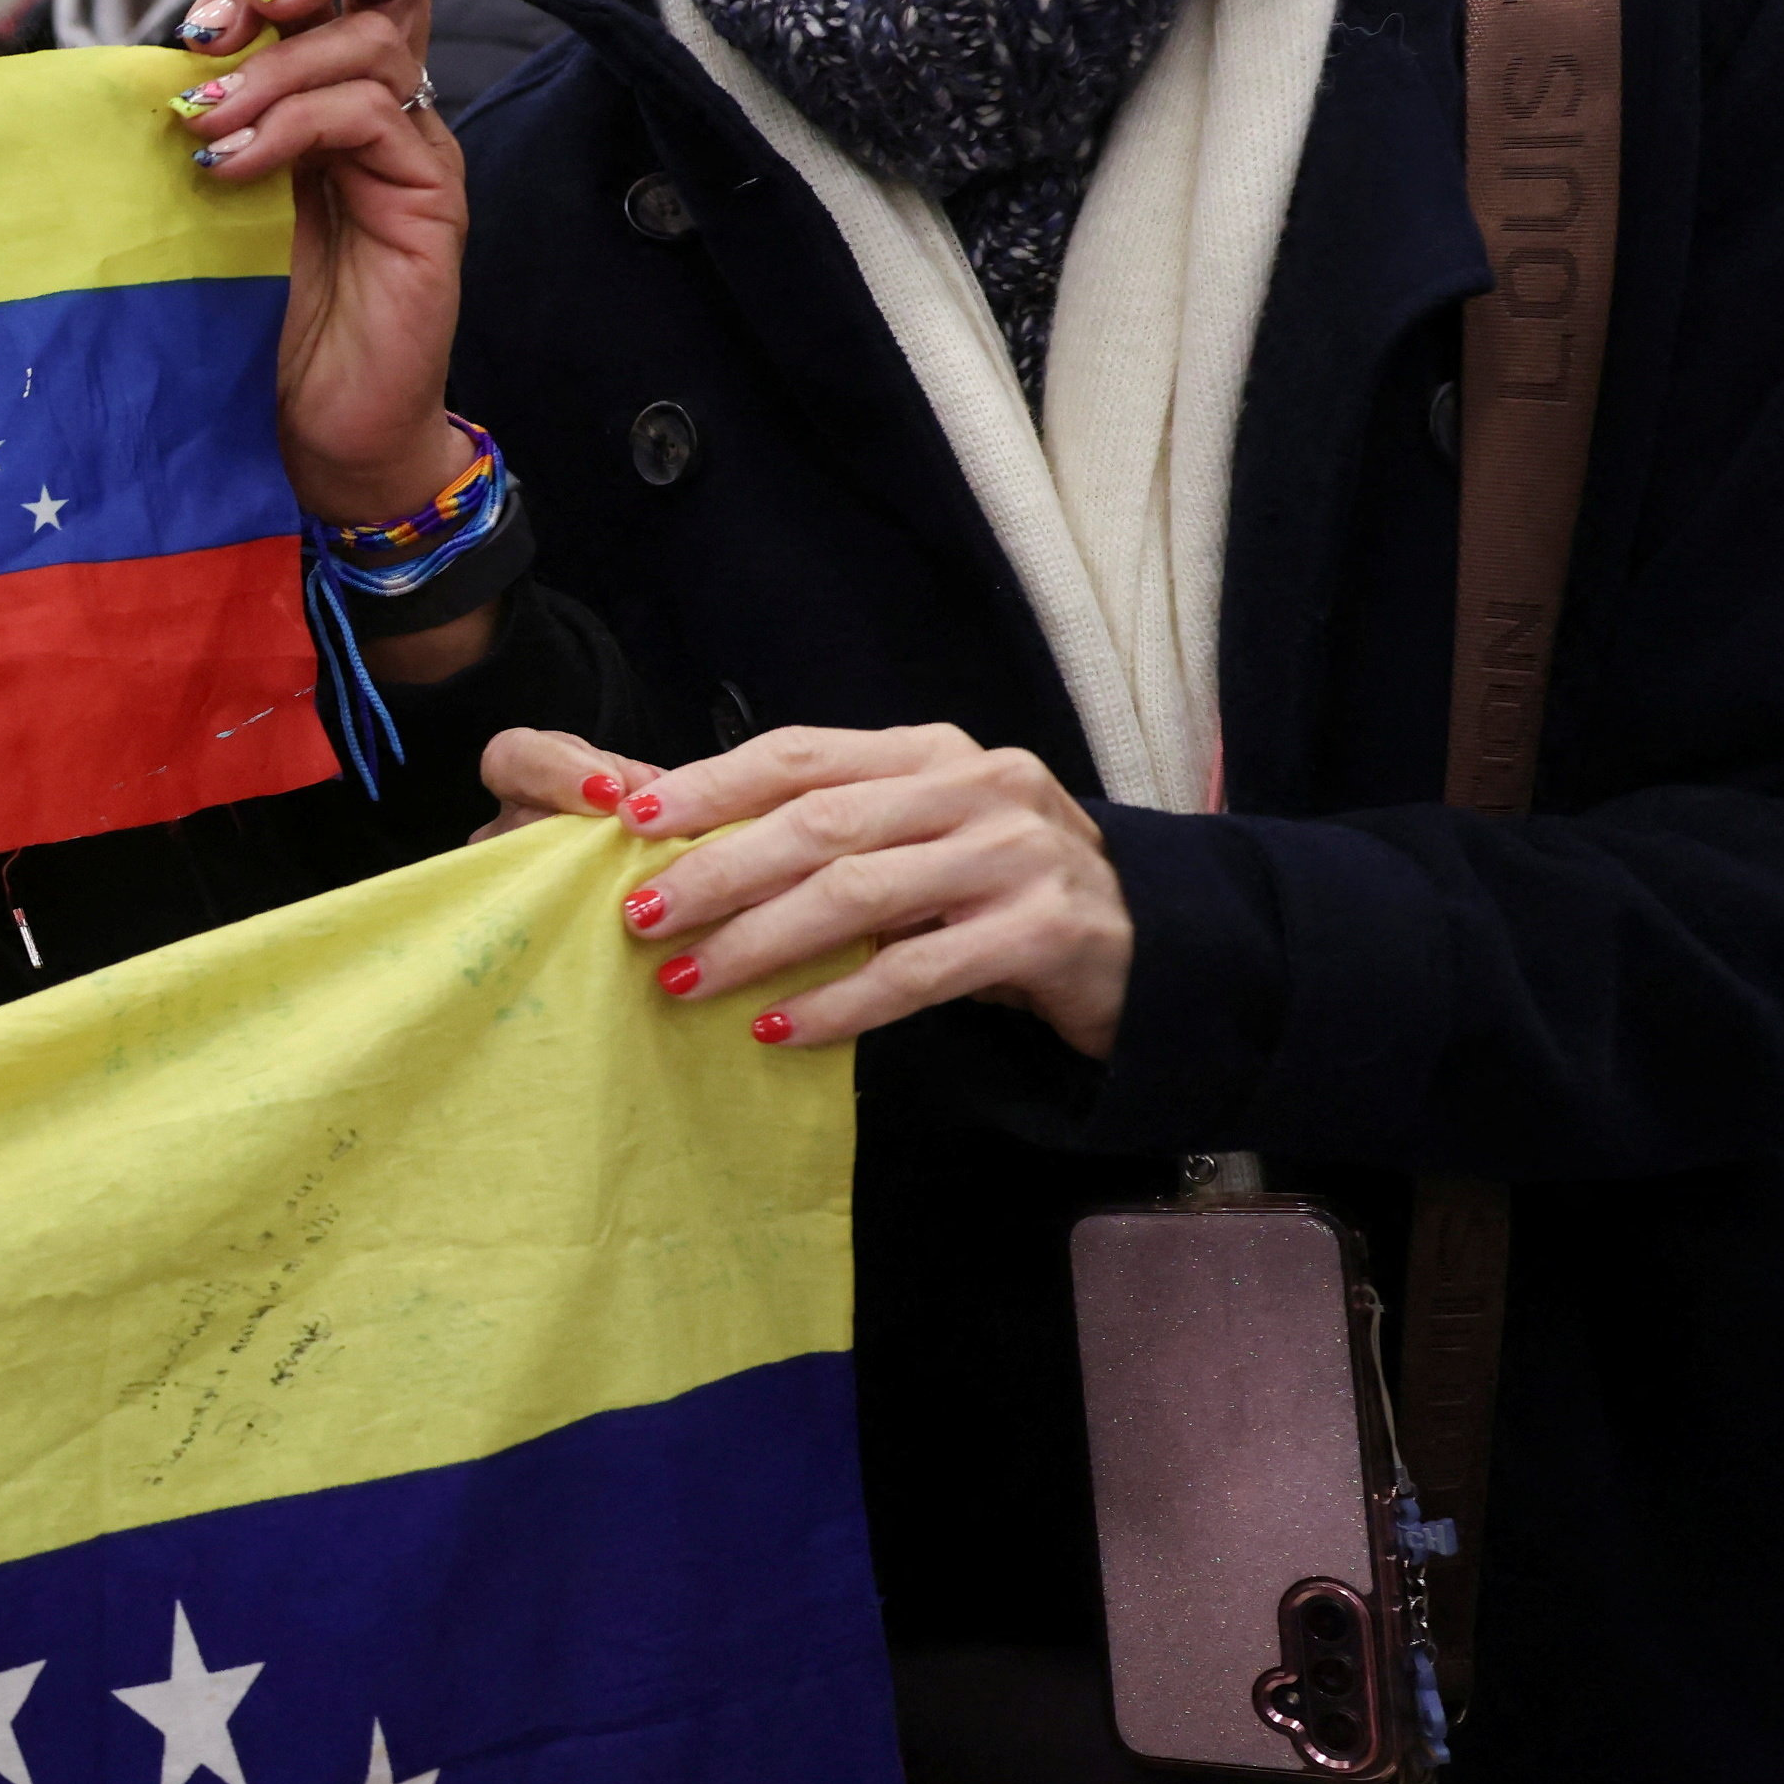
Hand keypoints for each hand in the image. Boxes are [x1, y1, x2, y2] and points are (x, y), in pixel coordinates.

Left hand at [172, 0, 471, 529]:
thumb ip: (195, 127)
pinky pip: (373, 115)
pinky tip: (235, 169)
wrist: (313, 431)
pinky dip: (294, 125)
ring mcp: (412, 149)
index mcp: (330, 92)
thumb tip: (122, 67)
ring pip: (369, 43)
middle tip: (220, 28)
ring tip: (204, 125)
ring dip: (270, 70)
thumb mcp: (203, 203)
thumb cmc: (251, 321)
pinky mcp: (431, 197)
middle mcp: (385, 106)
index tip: (193, 28)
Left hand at [481, 721, 1135, 1058]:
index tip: (633, 820)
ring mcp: (1017, 856)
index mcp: (933, 753)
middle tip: (641, 917)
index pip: (803, 755)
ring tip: (686, 980)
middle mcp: (978, 788)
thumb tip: (686, 848)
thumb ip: (835, 830)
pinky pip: (916, 972)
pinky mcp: (1045, 933)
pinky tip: (777, 1029)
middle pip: (819, 824)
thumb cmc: (1001, 895)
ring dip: (760, 941)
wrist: (1150, 949)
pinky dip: (837, 1003)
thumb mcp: (923, 839)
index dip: (712, 784)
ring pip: (858, 895)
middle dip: (718, 871)